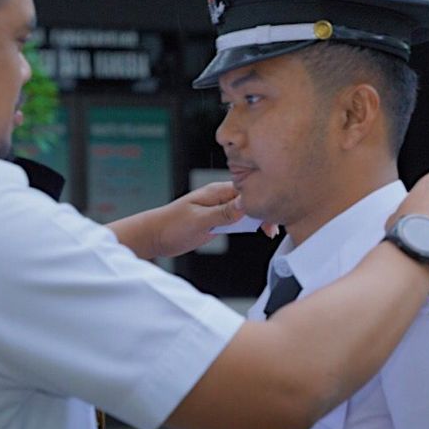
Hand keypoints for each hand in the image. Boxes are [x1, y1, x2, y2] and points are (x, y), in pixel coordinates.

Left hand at [149, 181, 277, 257]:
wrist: (154, 236)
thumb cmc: (170, 225)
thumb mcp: (199, 220)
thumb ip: (222, 213)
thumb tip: (245, 206)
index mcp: (215, 192)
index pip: (246, 192)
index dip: (261, 202)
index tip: (270, 216)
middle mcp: (218, 198)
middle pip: (249, 201)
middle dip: (263, 211)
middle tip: (274, 228)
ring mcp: (218, 209)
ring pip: (245, 211)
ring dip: (258, 218)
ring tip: (271, 230)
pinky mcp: (216, 221)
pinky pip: (237, 220)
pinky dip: (249, 225)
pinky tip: (258, 229)